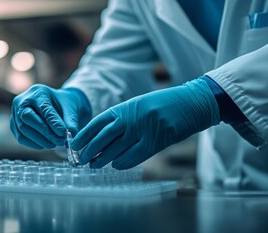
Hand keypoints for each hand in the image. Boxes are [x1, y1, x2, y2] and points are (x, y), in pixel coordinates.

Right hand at [10, 84, 90, 149]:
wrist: (55, 105)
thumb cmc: (62, 105)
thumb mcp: (70, 108)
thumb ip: (71, 120)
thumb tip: (71, 133)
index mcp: (38, 92)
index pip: (43, 108)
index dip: (53, 122)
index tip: (63, 134)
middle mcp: (22, 100)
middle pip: (27, 117)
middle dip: (44, 132)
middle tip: (59, 141)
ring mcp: (15, 112)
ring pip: (23, 129)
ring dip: (39, 140)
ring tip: (54, 144)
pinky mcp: (14, 124)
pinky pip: (20, 137)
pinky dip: (33, 144)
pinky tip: (45, 145)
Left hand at [71, 78, 219, 168]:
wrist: (192, 102)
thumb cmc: (165, 104)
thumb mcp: (139, 106)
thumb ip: (122, 119)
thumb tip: (103, 138)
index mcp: (126, 107)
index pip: (99, 122)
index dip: (85, 134)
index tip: (75, 144)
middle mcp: (132, 117)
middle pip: (104, 137)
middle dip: (90, 149)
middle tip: (81, 159)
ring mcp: (144, 129)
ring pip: (117, 148)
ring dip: (103, 158)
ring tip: (93, 165)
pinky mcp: (157, 140)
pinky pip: (135, 155)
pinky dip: (123, 162)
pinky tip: (115, 165)